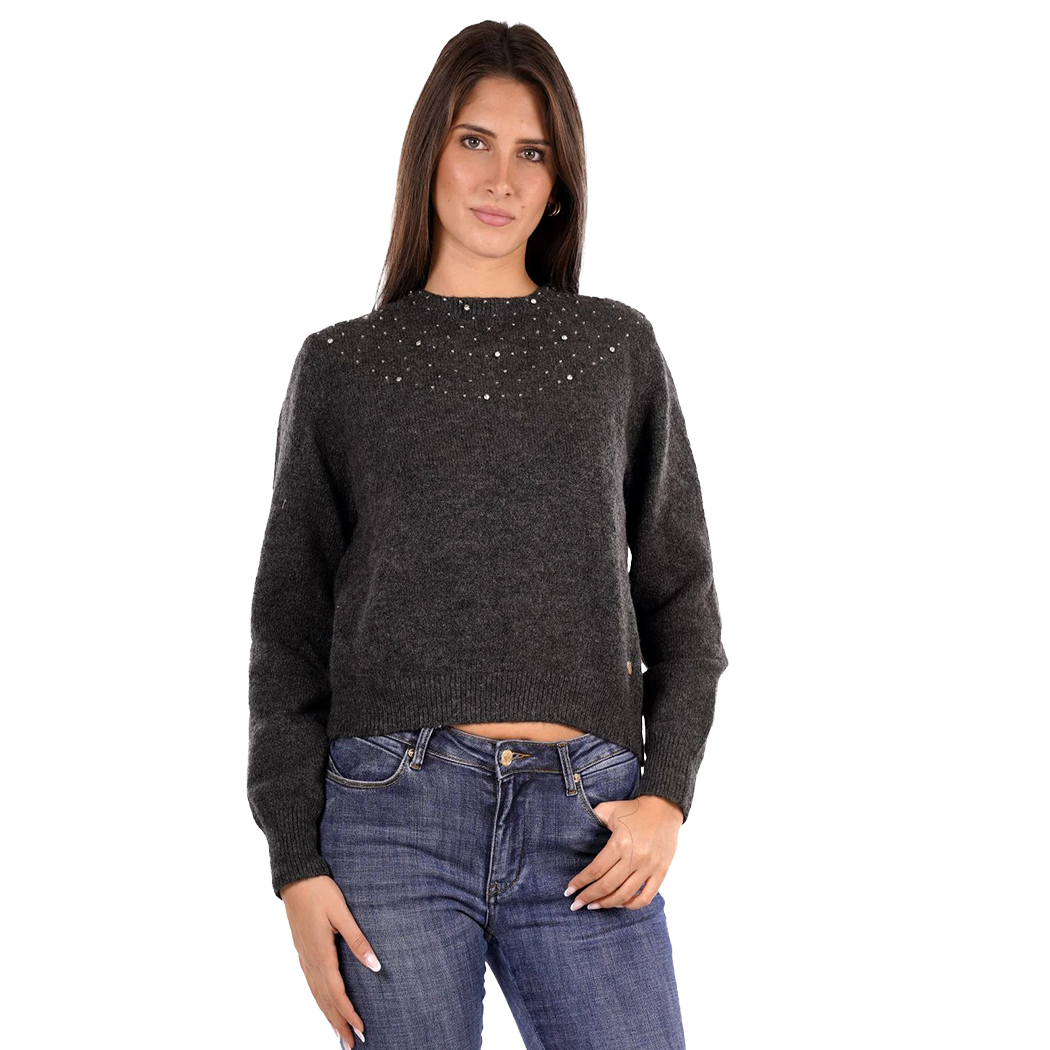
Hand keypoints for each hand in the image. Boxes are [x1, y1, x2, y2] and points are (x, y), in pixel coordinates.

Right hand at [280, 875, 379, 1046]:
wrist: (295, 878)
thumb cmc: (320, 892)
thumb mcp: (342, 913)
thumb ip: (358, 940)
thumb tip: (376, 965)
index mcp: (321, 954)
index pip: (337, 993)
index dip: (349, 1013)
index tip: (361, 1030)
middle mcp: (310, 961)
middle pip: (325, 1000)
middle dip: (339, 1023)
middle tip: (351, 1044)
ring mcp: (304, 957)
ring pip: (316, 995)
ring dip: (328, 1016)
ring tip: (339, 1035)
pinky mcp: (303, 951)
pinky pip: (311, 984)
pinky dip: (319, 1001)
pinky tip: (324, 1005)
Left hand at [564, 794, 683, 910]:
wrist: (665, 807)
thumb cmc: (634, 809)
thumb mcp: (610, 809)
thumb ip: (593, 818)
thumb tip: (577, 829)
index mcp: (619, 843)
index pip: (595, 870)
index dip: (580, 883)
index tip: (569, 891)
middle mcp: (634, 858)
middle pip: (607, 886)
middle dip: (588, 897)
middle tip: (576, 904)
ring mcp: (649, 867)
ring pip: (624, 895)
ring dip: (606, 904)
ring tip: (594, 906)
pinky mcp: (661, 872)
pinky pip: (646, 897)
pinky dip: (631, 905)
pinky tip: (620, 904)